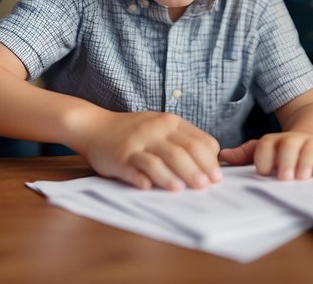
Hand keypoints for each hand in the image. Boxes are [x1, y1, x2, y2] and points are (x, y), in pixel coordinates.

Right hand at [76, 111, 221, 190]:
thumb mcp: (160, 127)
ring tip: (183, 189)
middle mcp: (155, 130)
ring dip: (173, 175)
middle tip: (206, 186)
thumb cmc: (133, 132)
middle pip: (181, 150)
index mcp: (170, 122)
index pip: (198, 140)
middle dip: (196, 170)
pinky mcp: (120, 157)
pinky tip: (149, 188)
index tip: (216, 177)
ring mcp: (137, 143)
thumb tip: (210, 163)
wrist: (95, 126)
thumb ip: (182, 140)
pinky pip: (135, 167)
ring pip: (160, 159)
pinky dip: (143, 178)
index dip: (209, 159)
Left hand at [220, 132, 312, 180]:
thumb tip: (223, 155)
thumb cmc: (282, 151)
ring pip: (310, 148)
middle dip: (286, 160)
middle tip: (283, 178)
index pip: (266, 145)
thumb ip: (245, 155)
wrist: (311, 136)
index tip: (262, 172)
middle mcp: (293, 140)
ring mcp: (311, 145)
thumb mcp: (264, 151)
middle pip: (289, 144)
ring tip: (302, 177)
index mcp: (275, 141)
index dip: (263, 157)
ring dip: (305, 162)